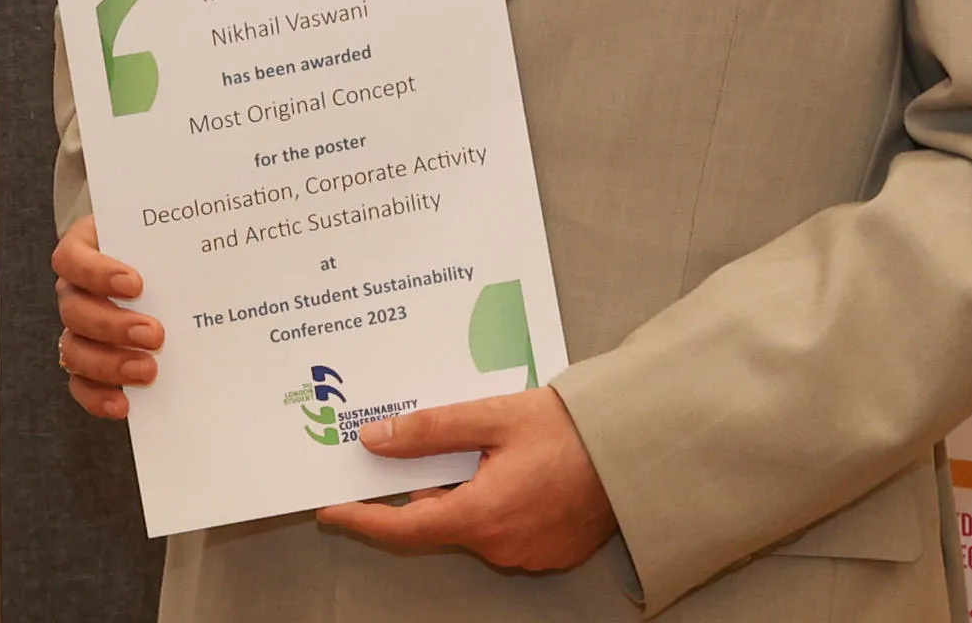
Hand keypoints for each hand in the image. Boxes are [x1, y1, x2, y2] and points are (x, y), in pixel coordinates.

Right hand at [50, 214, 161, 420]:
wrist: (163, 266)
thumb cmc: (162, 245)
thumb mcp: (164, 233)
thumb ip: (180, 235)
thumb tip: (223, 241)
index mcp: (86, 250)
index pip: (71, 259)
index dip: (96, 273)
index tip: (136, 284)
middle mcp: (76, 291)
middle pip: (74, 311)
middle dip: (114, 326)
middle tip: (154, 334)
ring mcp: (78, 329)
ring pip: (73, 350)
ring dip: (108, 364)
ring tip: (147, 370)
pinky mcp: (88, 362)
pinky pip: (80, 383)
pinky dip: (98, 396)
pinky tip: (124, 402)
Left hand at [318, 385, 617, 572]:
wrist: (639, 447)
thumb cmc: (572, 429)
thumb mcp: (492, 416)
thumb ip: (430, 430)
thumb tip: (377, 441)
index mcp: (483, 514)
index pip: (405, 528)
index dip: (363, 519)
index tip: (332, 510)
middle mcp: (503, 545)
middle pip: (442, 520)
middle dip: (428, 489)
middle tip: (425, 450)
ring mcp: (529, 554)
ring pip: (475, 524)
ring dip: (469, 494)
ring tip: (488, 449)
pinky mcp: (552, 552)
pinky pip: (507, 531)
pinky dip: (498, 505)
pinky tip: (516, 470)